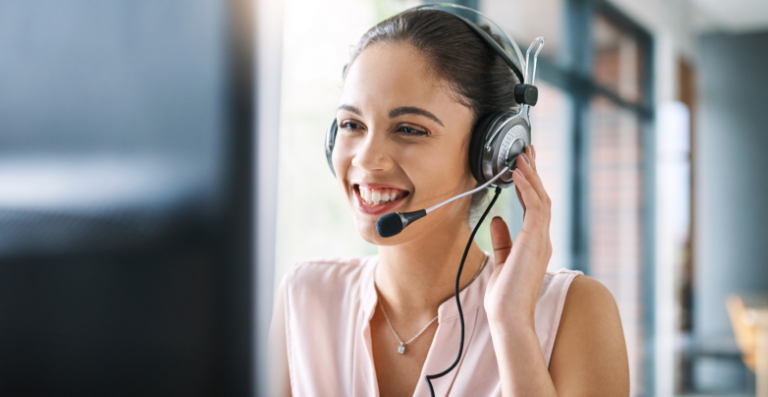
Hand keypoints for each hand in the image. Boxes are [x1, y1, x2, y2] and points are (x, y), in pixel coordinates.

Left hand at [484, 145, 552, 328]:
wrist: (508, 315)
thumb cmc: (505, 296)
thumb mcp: (501, 261)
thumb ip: (502, 240)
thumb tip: (498, 219)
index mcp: (535, 243)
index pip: (535, 207)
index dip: (531, 184)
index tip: (524, 166)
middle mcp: (542, 239)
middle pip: (541, 197)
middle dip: (534, 173)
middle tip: (526, 151)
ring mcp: (541, 240)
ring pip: (541, 199)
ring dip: (531, 175)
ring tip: (521, 156)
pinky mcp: (535, 241)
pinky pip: (535, 208)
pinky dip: (527, 188)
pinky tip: (519, 174)